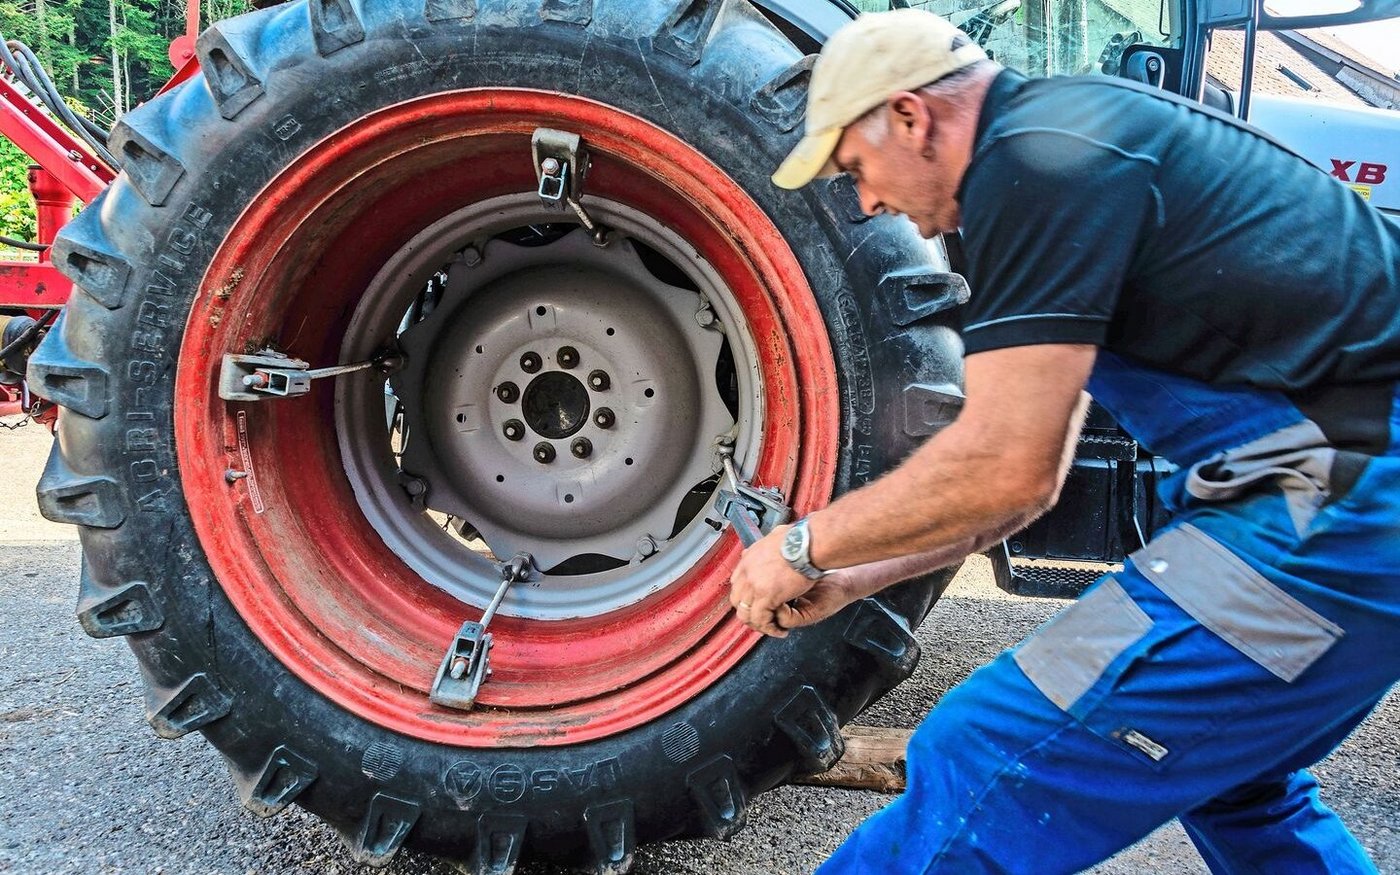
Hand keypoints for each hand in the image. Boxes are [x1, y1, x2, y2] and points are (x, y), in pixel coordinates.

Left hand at [730, 525, 851, 637]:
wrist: (807, 543)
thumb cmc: (800, 539)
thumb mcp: (778, 536)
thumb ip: (771, 544)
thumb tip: (773, 538)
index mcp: (748, 559)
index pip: (737, 583)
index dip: (746, 596)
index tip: (756, 602)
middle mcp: (746, 572)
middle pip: (737, 601)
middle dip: (750, 612)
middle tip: (764, 619)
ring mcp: (753, 585)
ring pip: (746, 613)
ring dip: (759, 624)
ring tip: (772, 628)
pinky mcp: (765, 596)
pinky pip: (761, 619)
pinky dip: (770, 628)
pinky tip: (780, 630)